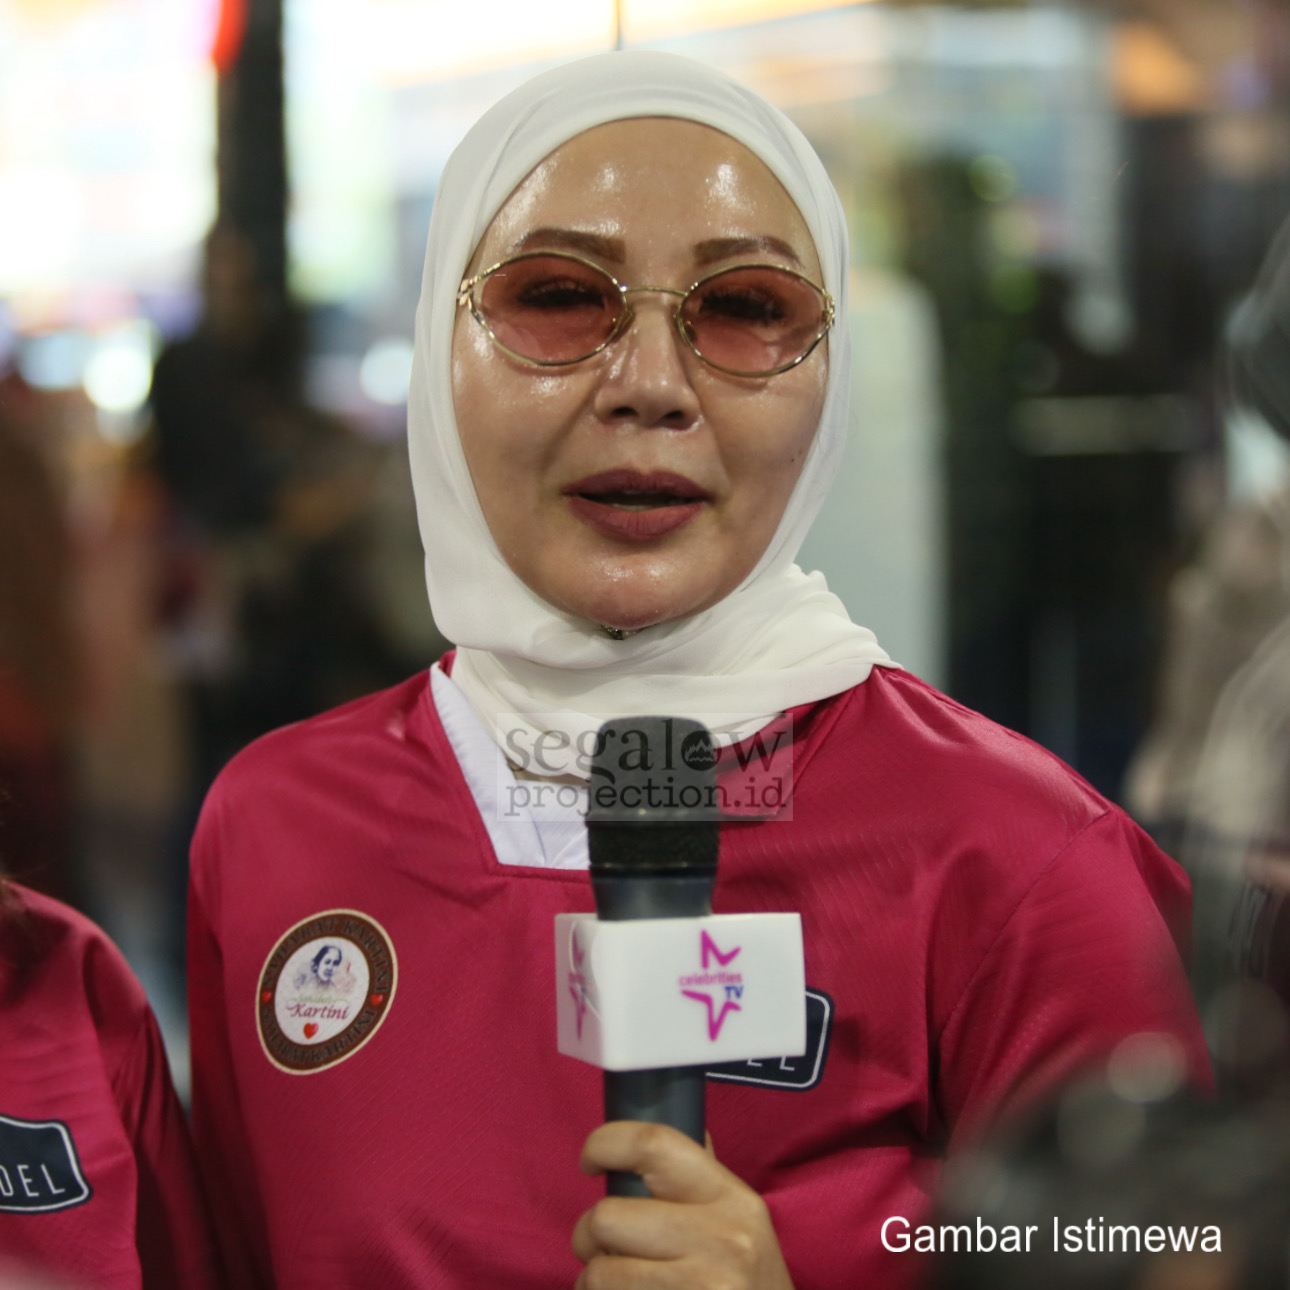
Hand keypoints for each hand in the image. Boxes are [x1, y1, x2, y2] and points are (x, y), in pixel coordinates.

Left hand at [572, 1122, 794, 1289]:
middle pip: (608, 1216)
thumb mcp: (739, 1218)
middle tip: (599, 1245)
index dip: (605, 1144)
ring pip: (601, 1271)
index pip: (653, 1145)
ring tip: (611, 1280)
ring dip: (593, 1277)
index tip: (590, 1162)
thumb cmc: (749, 1276)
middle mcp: (720, 1238)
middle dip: (587, 1233)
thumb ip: (699, 1176)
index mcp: (729, 1195)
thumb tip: (654, 1139)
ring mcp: (704, 1285)